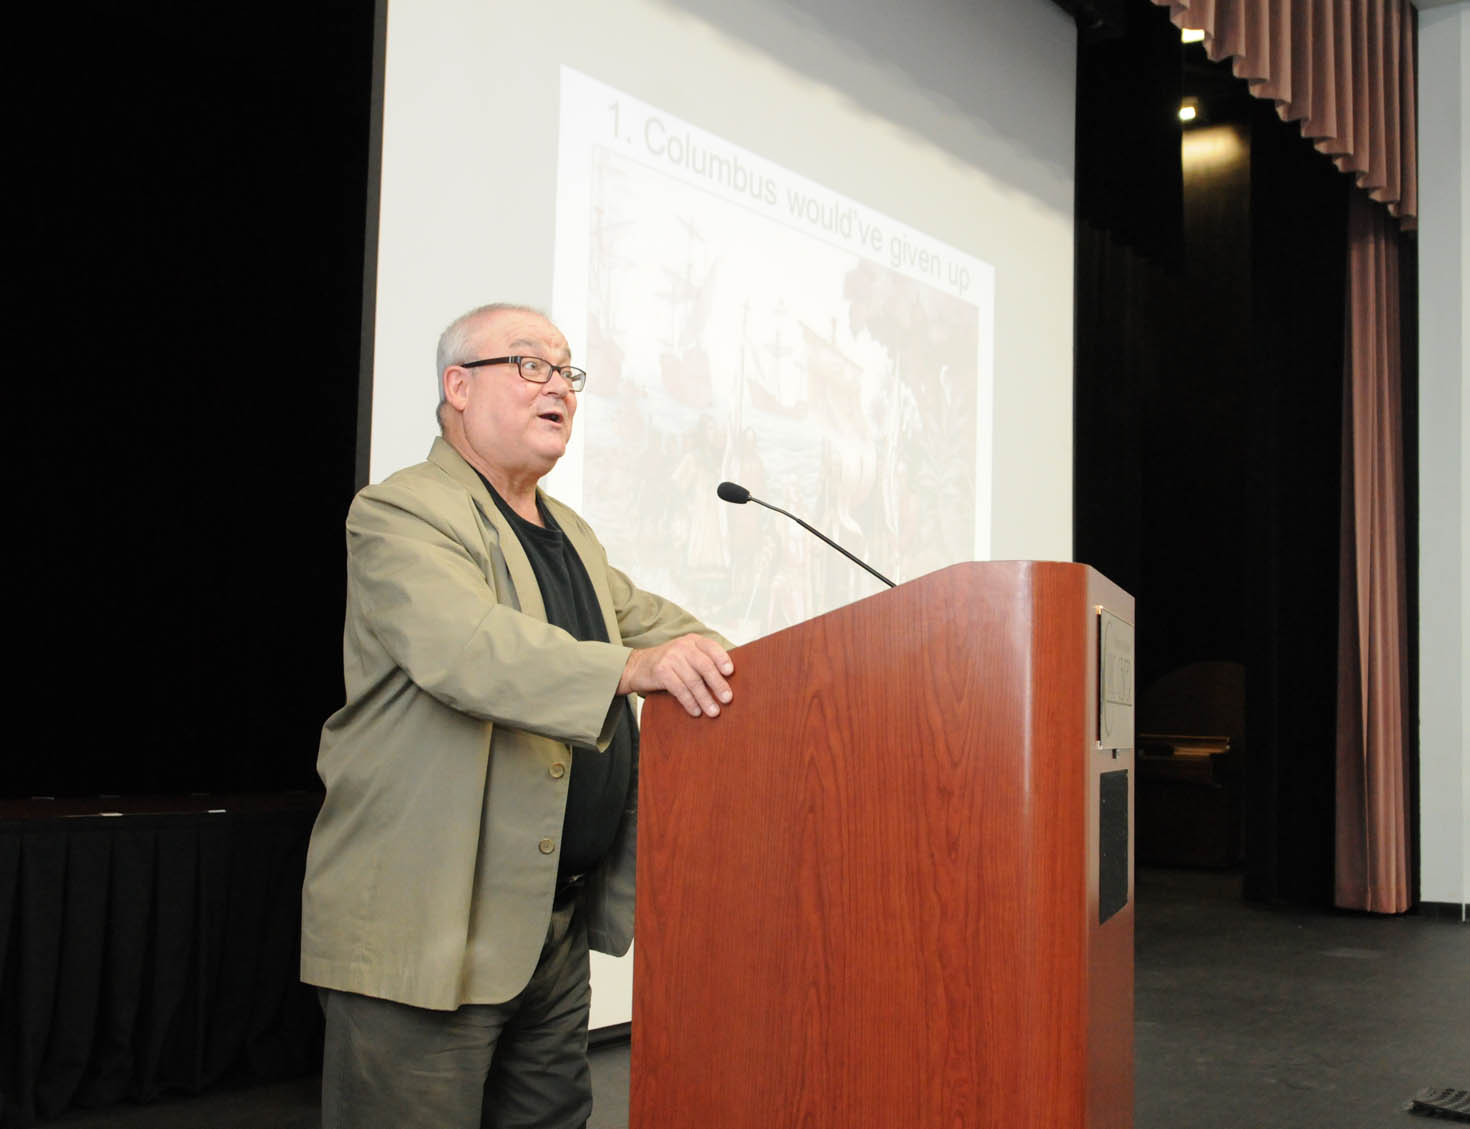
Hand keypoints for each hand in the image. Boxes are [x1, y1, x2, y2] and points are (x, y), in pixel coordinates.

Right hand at [618, 635, 733, 717]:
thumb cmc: (668, 663)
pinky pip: (679, 689)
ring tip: (714, 711)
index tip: (730, 672)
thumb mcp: (686, 656)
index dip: (722, 659)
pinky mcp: (661, 671)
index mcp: (693, 641)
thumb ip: (704, 662)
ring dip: (705, 698)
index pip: (711, 647)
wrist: (637, 666)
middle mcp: (682, 646)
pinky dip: (689, 702)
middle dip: (717, 684)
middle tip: (727, 699)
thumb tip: (728, 684)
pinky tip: (696, 711)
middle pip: (704, 666)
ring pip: (693, 680)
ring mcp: (670, 658)